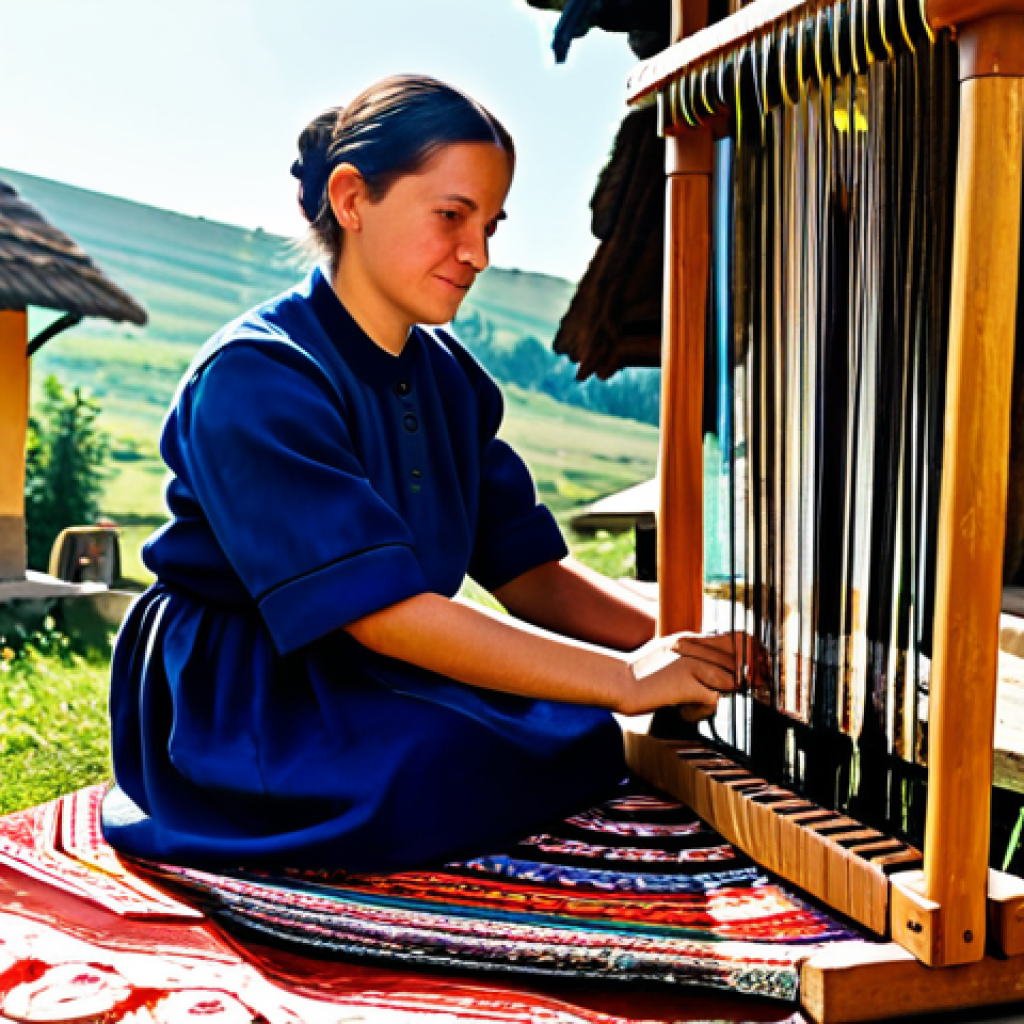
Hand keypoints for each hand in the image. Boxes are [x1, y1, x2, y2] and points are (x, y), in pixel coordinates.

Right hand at [622, 630, 745, 718]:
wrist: (616, 682)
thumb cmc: (639, 673)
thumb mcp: (669, 654)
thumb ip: (694, 655)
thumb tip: (722, 669)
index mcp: (691, 638)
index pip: (738, 639)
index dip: (752, 656)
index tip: (755, 672)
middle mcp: (694, 647)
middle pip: (740, 661)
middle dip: (740, 681)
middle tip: (726, 693)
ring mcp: (692, 664)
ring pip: (731, 681)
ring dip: (718, 696)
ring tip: (694, 701)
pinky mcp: (687, 684)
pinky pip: (714, 700)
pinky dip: (700, 711)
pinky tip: (682, 711)